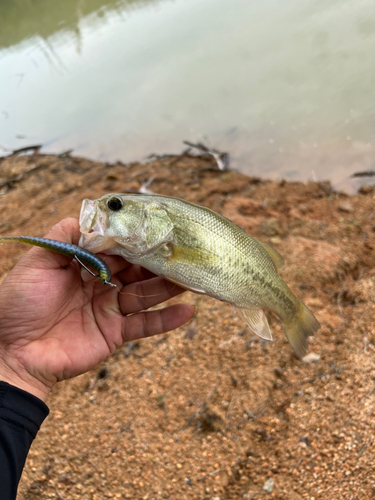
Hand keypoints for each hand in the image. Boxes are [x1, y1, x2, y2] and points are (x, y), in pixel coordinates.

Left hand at [0, 218, 193, 401]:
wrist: (12, 354)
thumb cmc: (18, 306)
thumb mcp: (36, 263)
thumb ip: (62, 238)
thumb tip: (87, 217)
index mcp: (83, 266)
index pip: (115, 248)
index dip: (134, 239)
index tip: (156, 227)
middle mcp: (100, 285)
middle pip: (136, 269)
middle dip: (157, 260)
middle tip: (183, 250)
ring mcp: (109, 309)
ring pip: (145, 293)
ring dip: (169, 285)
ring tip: (192, 276)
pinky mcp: (115, 333)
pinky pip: (145, 325)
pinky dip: (167, 320)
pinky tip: (188, 311)